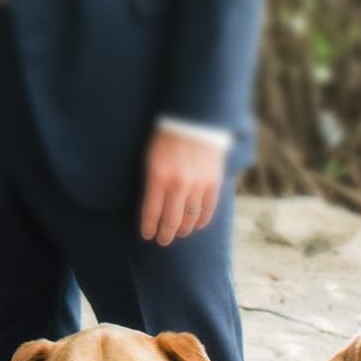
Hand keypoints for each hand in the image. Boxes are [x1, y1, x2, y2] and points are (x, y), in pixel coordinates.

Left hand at [140, 128, 224, 245]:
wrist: (194, 119)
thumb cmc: (166, 137)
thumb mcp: (150, 158)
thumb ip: (151, 182)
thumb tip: (152, 207)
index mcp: (158, 178)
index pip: (151, 212)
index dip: (149, 227)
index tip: (147, 235)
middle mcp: (178, 184)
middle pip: (171, 221)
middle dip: (165, 234)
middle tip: (162, 240)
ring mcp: (198, 184)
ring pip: (190, 218)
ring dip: (183, 229)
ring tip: (179, 233)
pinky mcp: (213, 182)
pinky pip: (208, 209)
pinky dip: (201, 220)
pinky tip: (196, 225)